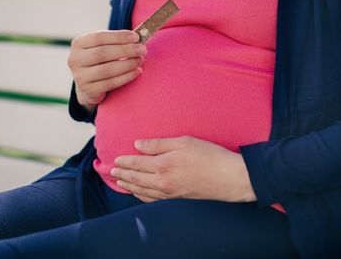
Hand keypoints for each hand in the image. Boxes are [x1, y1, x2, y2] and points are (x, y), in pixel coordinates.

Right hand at [67, 29, 146, 105]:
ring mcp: (80, 76)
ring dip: (127, 64)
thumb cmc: (100, 61)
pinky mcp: (88, 90)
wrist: (88, 85)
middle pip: (102, 53)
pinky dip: (126, 77)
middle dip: (125, 50)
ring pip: (106, 69)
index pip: (99, 37)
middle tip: (142, 49)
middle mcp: (75, 59)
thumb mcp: (102, 48)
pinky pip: (110, 83)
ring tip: (140, 60)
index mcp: (78, 43)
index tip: (136, 37)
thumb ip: (115, 41)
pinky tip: (137, 72)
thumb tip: (138, 37)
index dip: (118, 36)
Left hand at [111, 135, 256, 202]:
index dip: (124, 161)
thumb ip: (159, 143)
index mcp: (163, 164)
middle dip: (121, 175)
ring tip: (119, 182)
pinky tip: (138, 193)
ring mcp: (169, 192)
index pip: (136, 163)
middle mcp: (162, 181)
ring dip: (128, 186)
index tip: (114, 160)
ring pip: (142, 191)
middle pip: (136, 178)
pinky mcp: (177, 198)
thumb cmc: (210, 155)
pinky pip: (152, 200)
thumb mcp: (184, 141)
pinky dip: (141, 196)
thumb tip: (138, 145)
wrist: (230, 178)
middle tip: (111, 172)